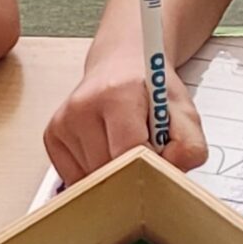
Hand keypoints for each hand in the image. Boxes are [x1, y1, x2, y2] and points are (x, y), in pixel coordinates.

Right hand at [44, 60, 209, 183]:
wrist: (120, 65)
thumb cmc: (150, 89)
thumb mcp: (184, 112)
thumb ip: (190, 146)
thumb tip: (170, 175)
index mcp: (118, 94)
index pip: (130, 151)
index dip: (150, 165)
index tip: (159, 160)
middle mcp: (83, 106)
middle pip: (109, 169)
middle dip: (131, 172)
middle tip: (145, 150)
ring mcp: (63, 121)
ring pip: (91, 178)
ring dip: (112, 174)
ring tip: (123, 145)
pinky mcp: (52, 135)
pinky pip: (75, 177)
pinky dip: (93, 173)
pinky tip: (105, 149)